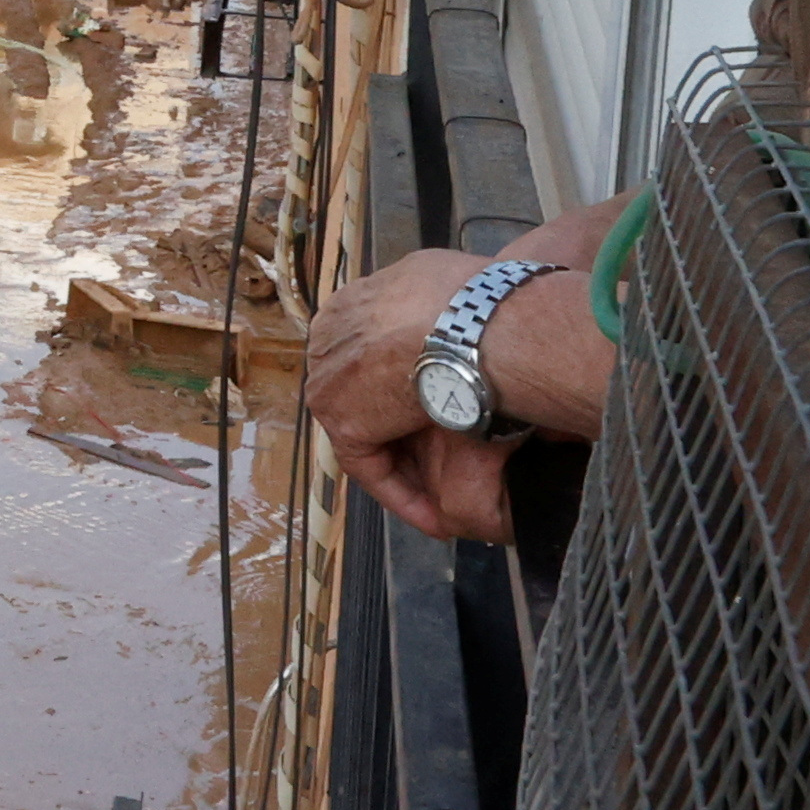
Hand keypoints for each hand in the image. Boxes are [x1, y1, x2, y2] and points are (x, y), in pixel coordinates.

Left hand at [309, 244, 520, 544]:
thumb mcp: (452, 290)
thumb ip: (434, 309)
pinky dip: (401, 493)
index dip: (402, 384)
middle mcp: (330, 333)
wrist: (471, 327)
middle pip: (360, 392)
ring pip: (367, 429)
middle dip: (393, 424)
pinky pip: (370, 465)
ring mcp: (329, 376)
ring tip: (441, 502)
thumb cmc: (481, 306)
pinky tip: (436, 519)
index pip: (369, 352)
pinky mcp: (341, 417)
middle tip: (438, 459)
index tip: (435, 406)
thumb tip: (458, 317)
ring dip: (402, 464)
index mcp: (354, 300)